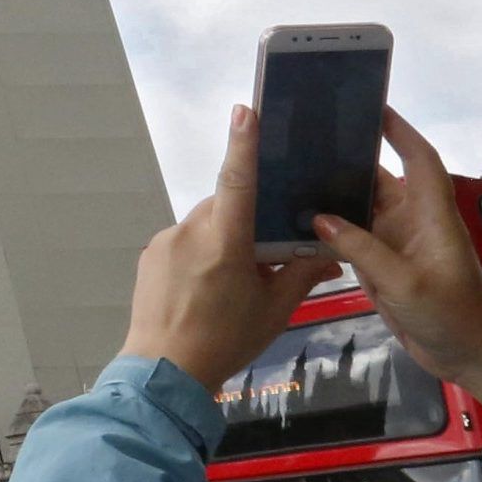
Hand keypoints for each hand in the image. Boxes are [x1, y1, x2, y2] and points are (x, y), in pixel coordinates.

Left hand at [120, 106, 336, 388]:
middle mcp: (190, 232)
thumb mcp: (275, 310)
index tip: (245, 110)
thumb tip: (331, 253)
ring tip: (233, 283)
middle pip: (226, 207)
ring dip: (224, 240)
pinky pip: (184, 241)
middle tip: (267, 254)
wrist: (165, 371)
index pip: (238, 182)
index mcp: (224, 242)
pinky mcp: (150, 254)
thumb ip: (302, 275)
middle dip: (248, 222)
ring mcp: (165, 241)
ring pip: (205, 224)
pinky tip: (207, 288)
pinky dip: (201, 253)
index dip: (244, 145)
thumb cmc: (225, 340)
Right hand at [313, 107, 481, 419]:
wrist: (469, 357)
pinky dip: (328, 228)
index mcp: (431, 216)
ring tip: (294, 172)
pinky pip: (351, 238)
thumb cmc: (452, 315)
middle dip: (351, 157)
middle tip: (310, 136)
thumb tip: (319, 218)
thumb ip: (362, 249)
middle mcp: (412, 222)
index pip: (419, 160)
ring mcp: (396, 244)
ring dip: (334, 194)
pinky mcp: (383, 265)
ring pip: (360, 208)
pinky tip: (298, 220)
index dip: (400, 131)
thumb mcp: (405, 282)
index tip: (372, 106)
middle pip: (381, 178)